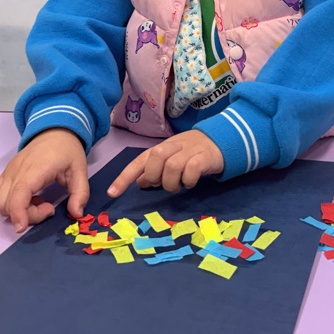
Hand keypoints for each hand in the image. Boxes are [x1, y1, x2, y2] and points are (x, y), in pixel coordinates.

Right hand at [0, 128, 88, 232]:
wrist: (54, 131)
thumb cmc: (67, 150)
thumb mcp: (80, 170)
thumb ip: (80, 193)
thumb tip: (77, 213)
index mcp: (36, 169)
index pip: (18, 194)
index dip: (17, 213)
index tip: (22, 227)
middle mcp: (17, 170)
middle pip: (6, 203)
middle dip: (25, 215)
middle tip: (47, 208)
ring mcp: (8, 172)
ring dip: (15, 210)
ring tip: (37, 202)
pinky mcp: (6, 173)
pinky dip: (9, 203)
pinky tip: (29, 198)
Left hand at [108, 131, 223, 195]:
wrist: (221, 140)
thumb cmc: (192, 152)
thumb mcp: (171, 159)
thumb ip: (155, 170)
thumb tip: (139, 182)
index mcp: (162, 148)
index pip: (139, 160)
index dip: (125, 176)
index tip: (112, 193)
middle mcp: (174, 146)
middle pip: (155, 157)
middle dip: (154, 176)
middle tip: (162, 184)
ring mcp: (190, 150)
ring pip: (172, 166)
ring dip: (172, 182)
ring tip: (179, 186)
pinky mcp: (205, 157)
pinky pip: (192, 169)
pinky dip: (188, 180)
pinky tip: (191, 182)